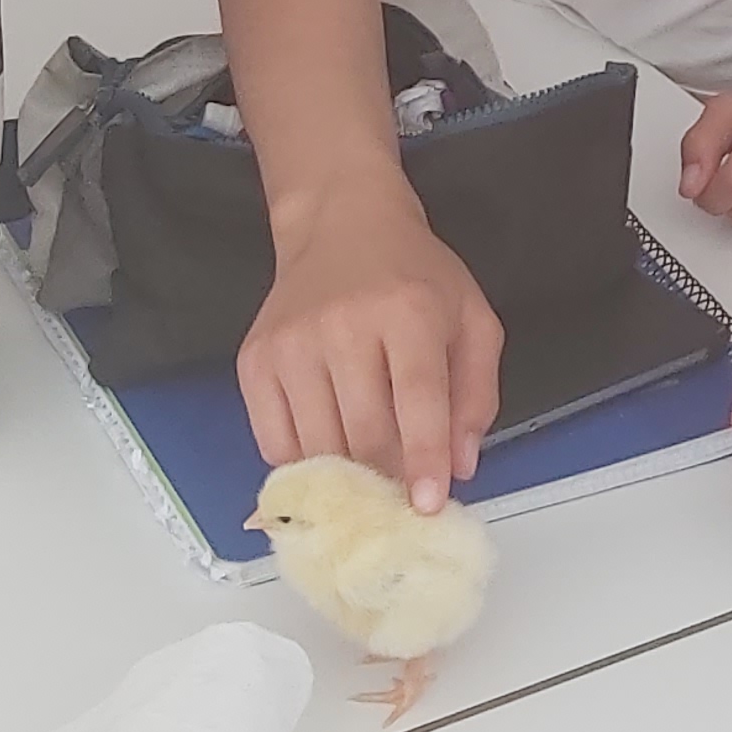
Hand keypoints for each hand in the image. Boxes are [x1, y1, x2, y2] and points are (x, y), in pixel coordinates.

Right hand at [237, 194, 502, 514]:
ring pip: (318, 445)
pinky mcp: (255, 361)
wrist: (340, 226)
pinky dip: (303, 464)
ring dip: (347, 478)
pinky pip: (274, 441)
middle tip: (403, 499)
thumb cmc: (413, 277)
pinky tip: (328, 456)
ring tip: (369, 480)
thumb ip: (477, 393)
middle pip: (364, 432)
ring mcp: (291, 344)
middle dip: (388, 478)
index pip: (417, 398)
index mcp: (407, 311)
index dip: (425, 458)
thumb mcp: (471, 319)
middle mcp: (343, 325)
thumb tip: (460, 466)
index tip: (428, 505)